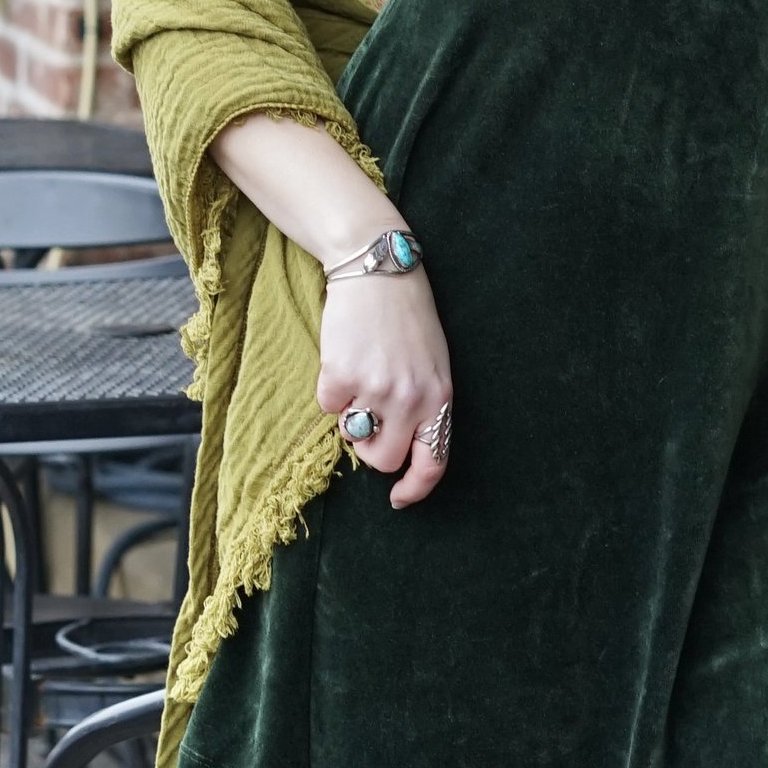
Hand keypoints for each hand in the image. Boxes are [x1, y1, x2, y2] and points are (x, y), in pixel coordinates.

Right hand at [317, 271, 454, 507]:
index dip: (415, 488)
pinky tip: (344, 356)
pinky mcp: (341, 376)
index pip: (433, 462)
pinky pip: (327, 406)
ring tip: (360, 373)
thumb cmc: (406, 317)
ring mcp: (376, 390)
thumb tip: (397, 447)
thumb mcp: (432, 363)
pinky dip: (330, 387)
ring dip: (350, 414)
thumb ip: (421, 405)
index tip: (398, 499)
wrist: (378, 269)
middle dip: (372, 447)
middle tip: (368, 417)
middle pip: (384, 459)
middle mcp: (411, 400)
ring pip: (352, 435)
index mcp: (440, 398)